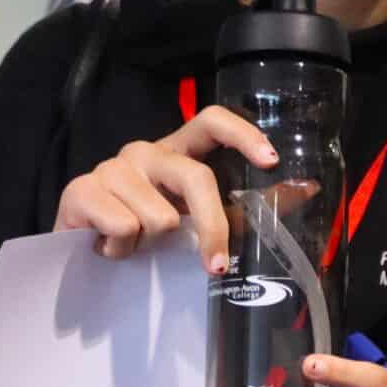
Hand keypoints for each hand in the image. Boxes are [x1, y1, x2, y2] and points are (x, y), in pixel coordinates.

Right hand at [53, 107, 276, 264]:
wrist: (78, 259)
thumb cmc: (146, 235)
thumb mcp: (196, 219)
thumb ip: (248, 205)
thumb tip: (308, 189)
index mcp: (177, 152)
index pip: (211, 120)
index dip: (243, 134)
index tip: (270, 160)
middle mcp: (145, 151)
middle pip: (195, 177)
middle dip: (212, 226)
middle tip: (215, 266)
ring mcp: (111, 167)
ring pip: (159, 216)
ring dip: (151, 245)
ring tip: (135, 247)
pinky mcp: (80, 190)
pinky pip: (123, 227)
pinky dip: (122, 250)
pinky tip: (109, 248)